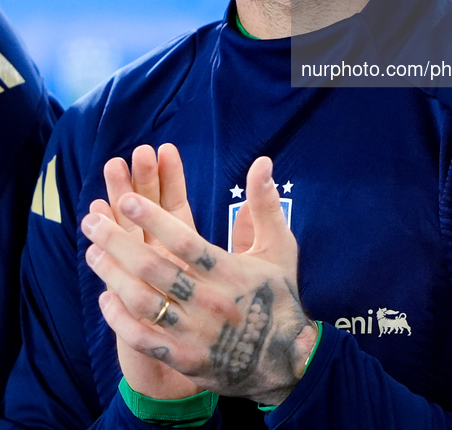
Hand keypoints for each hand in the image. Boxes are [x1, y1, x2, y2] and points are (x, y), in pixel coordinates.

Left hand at [82, 156, 316, 404]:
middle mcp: (210, 302)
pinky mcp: (185, 359)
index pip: (186, 242)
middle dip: (118, 242)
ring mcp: (195, 333)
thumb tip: (262, 162)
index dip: (155, 220)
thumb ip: (264, 205)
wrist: (288, 361)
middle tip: (92, 221)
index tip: (126, 200)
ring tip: (92, 251)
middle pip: (155, 269)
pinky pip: (144, 339)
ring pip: (144, 302)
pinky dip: (120, 319)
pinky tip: (105, 297)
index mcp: (231, 272)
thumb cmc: (280, 295)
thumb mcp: (279, 247)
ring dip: (113, 275)